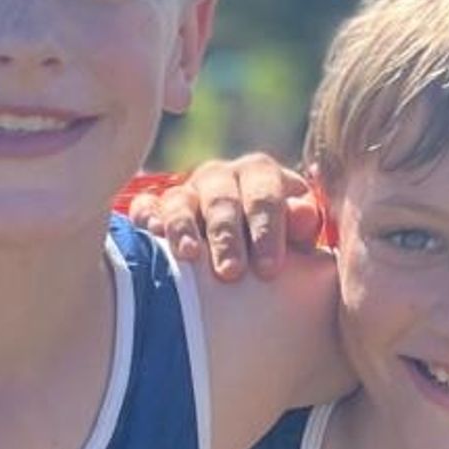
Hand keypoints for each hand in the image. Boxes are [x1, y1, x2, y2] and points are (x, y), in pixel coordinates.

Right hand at [128, 154, 322, 280]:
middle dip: (227, 235)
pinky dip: (148, 219)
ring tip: (190, 256)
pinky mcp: (156, 209)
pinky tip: (153, 237)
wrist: (245, 257)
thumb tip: (303, 215)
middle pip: (222, 199)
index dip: (268, 229)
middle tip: (231, 273)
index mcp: (261, 175)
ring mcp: (186, 191)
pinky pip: (146, 208)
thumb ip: (301, 227)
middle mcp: (221, 177)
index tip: (269, 269)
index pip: (265, 192)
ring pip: (181, 201)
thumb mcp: (296, 239)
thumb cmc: (275, 248)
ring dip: (185, 228)